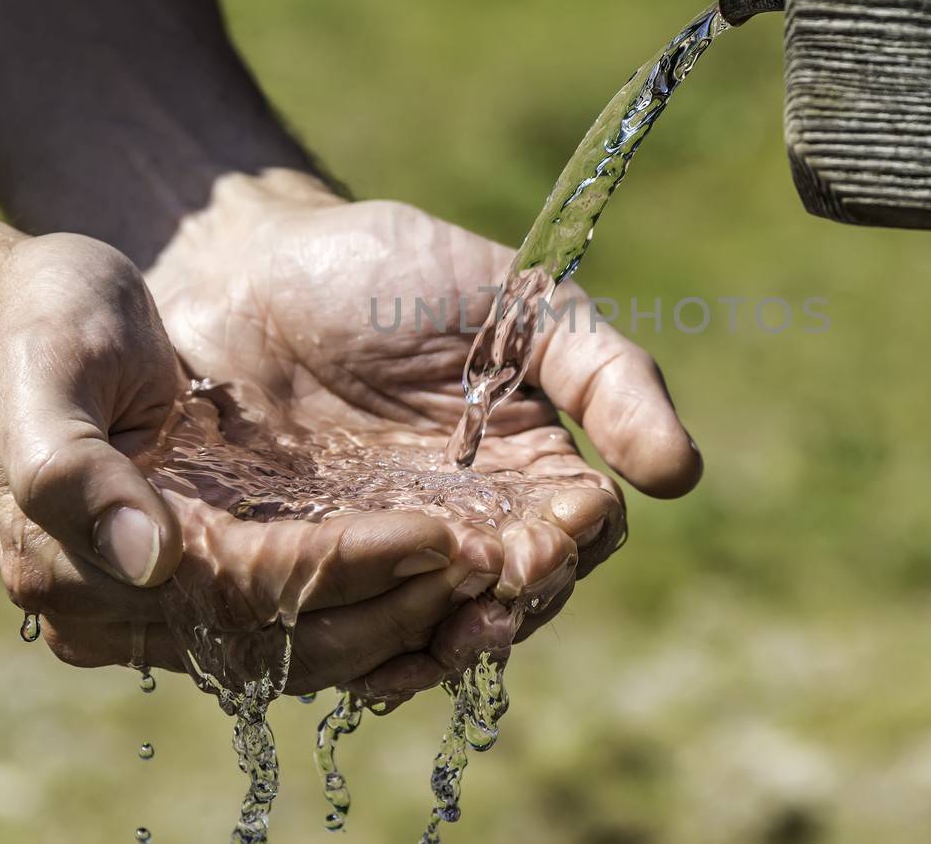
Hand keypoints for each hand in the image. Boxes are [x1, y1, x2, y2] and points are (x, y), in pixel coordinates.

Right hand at [0, 232, 488, 694]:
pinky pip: (312, 616)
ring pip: (312, 646)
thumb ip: (72, 466)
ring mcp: (178, 599)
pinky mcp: (220, 573)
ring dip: (409, 619)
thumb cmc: (40, 322)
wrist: (33, 314)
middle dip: (399, 607)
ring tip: (502, 578)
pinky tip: (455, 573)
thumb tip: (151, 561)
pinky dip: (385, 603)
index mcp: (76, 565)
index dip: (343, 568)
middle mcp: (132, 606)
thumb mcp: (45, 362)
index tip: (438, 533)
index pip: (243, 590)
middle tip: (498, 563)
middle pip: (289, 642)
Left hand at [144, 170, 701, 698]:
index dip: (569, 547)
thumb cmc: (392, 273)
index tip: (547, 541)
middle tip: (488, 600)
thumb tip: (683, 475)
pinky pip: (342, 632)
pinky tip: (365, 668)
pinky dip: (359, 657)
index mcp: (528, 465)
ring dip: (440, 647)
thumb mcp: (519, 304)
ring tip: (431, 644)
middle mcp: (465, 521)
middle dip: (508, 609)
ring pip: (433, 629)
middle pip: (511, 597)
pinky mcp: (305, 567)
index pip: (576, 533)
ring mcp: (384, 549)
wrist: (247, 262)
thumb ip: (606, 377)